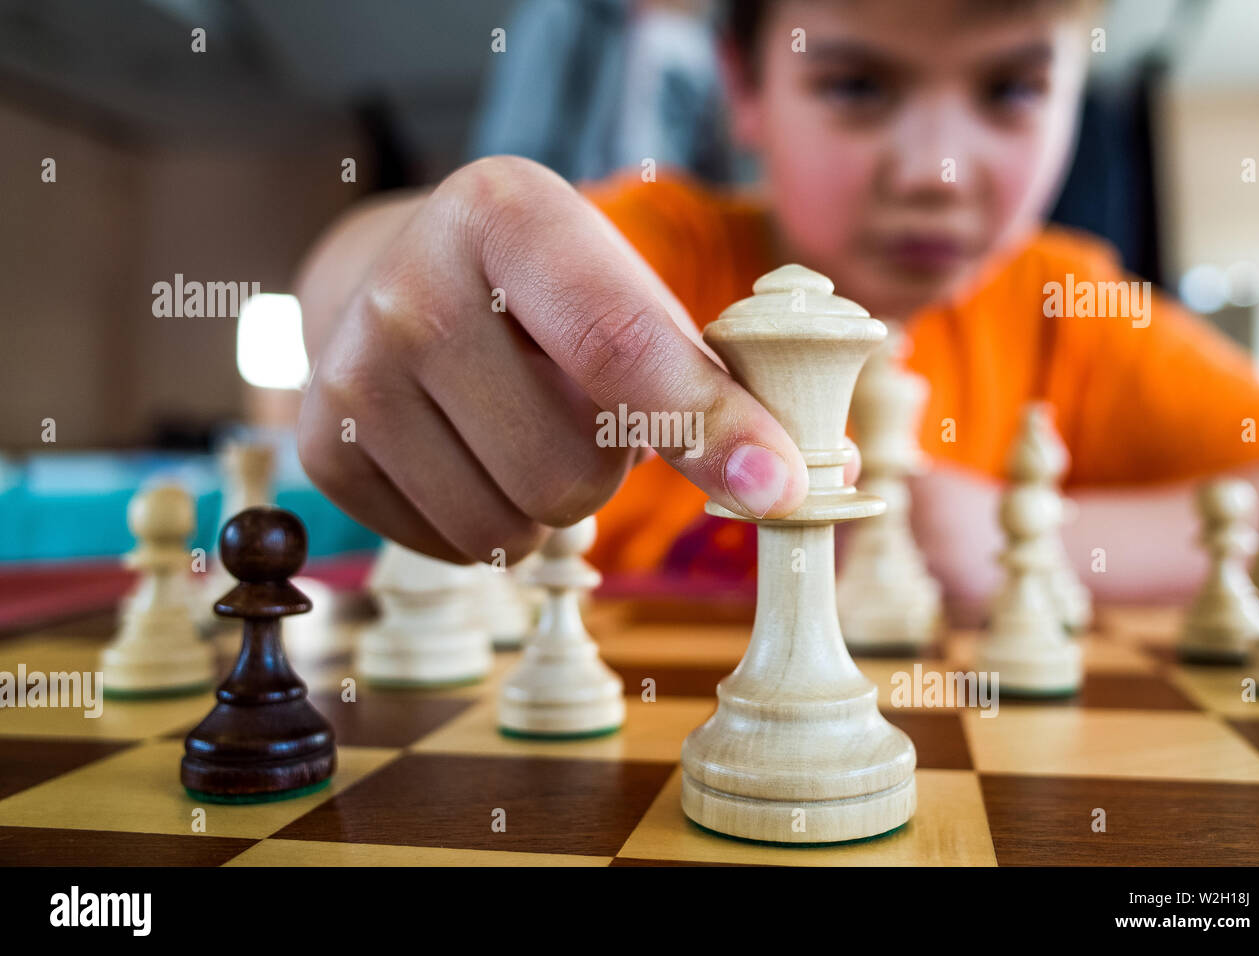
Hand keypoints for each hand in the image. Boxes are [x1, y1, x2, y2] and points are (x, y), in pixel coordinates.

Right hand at [297, 156, 809, 563]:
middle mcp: (410, 286)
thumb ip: (707, 377)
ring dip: (547, 505)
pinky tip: (474, 458)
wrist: (407, 283)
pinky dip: (490, 526)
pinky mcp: (323, 448)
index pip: (619, 344)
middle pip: (567, 466)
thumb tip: (789, 484)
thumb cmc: (549, 298)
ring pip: (510, 525)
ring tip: (524, 431)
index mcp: (508, 215)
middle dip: (604, 468)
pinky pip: (453, 550)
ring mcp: (350, 371)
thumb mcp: (625, 294)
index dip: (705, 427)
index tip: (776, 487)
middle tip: (583, 417)